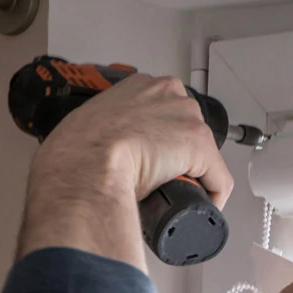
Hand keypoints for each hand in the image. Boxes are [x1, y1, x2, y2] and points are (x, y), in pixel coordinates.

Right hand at [19, 74, 232, 269]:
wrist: (84, 167)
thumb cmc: (74, 153)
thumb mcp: (85, 127)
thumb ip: (100, 130)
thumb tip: (100, 153)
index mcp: (137, 85)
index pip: (164, 111)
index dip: (161, 140)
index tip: (153, 156)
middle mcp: (167, 92)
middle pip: (188, 129)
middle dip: (180, 156)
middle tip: (161, 179)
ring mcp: (186, 118)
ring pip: (204, 154)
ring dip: (194, 175)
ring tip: (173, 193)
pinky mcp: (200, 146)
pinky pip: (219, 180)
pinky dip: (213, 197)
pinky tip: (199, 207)